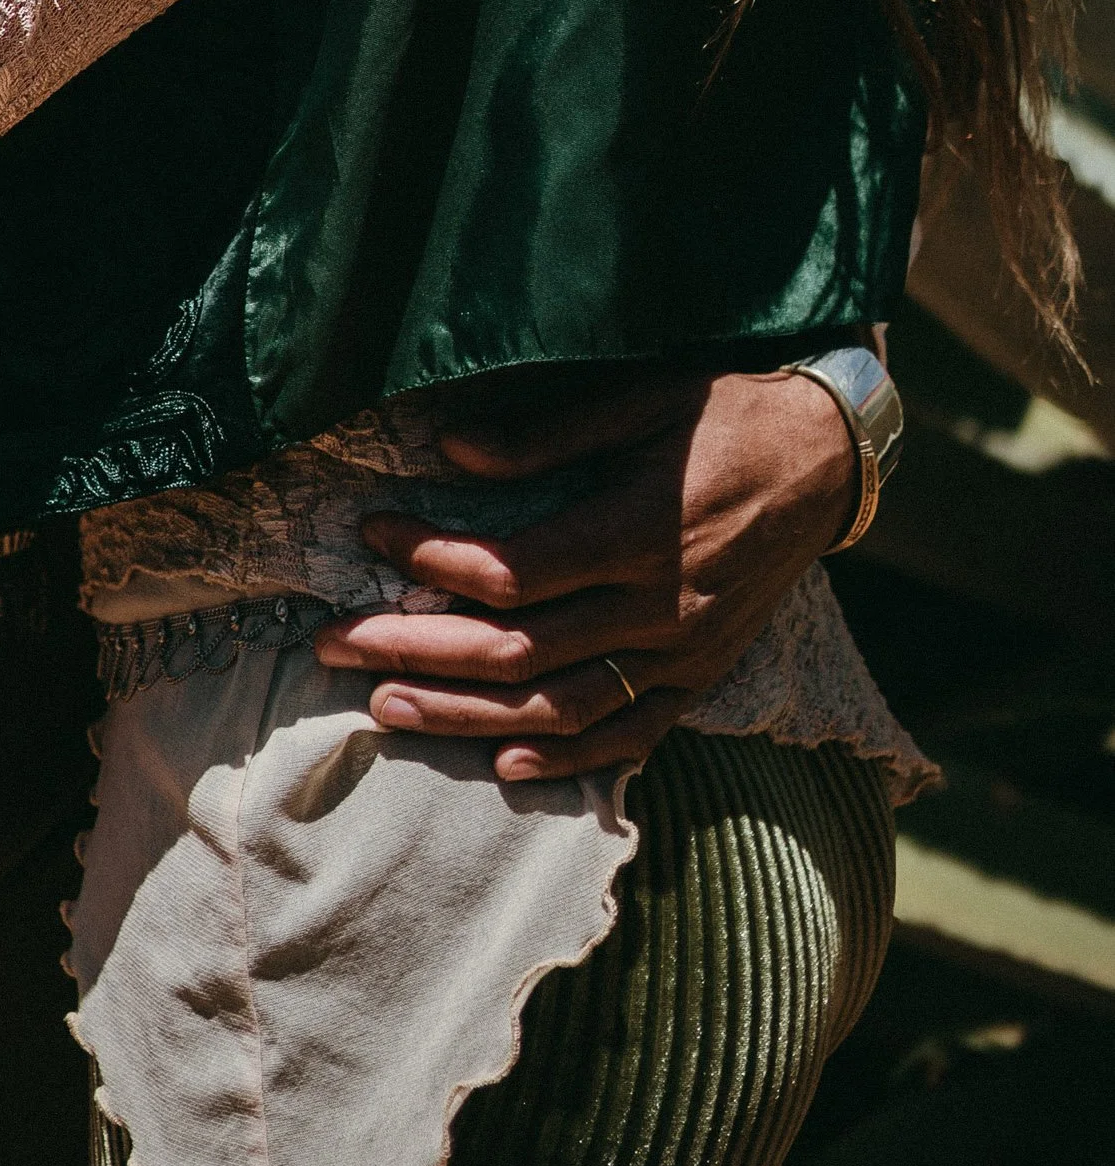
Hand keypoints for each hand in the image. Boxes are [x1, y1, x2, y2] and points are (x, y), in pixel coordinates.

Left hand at [312, 364, 857, 782]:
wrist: (832, 460)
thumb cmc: (725, 414)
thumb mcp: (640, 400)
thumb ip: (545, 436)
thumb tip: (449, 452)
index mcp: (639, 532)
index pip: (512, 571)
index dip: (430, 559)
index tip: (368, 534)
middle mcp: (660, 607)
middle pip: (517, 650)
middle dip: (415, 651)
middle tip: (332, 645)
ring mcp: (683, 653)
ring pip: (562, 707)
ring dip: (467, 714)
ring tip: (385, 709)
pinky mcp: (703, 677)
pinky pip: (632, 736)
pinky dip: (568, 758)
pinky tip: (504, 765)